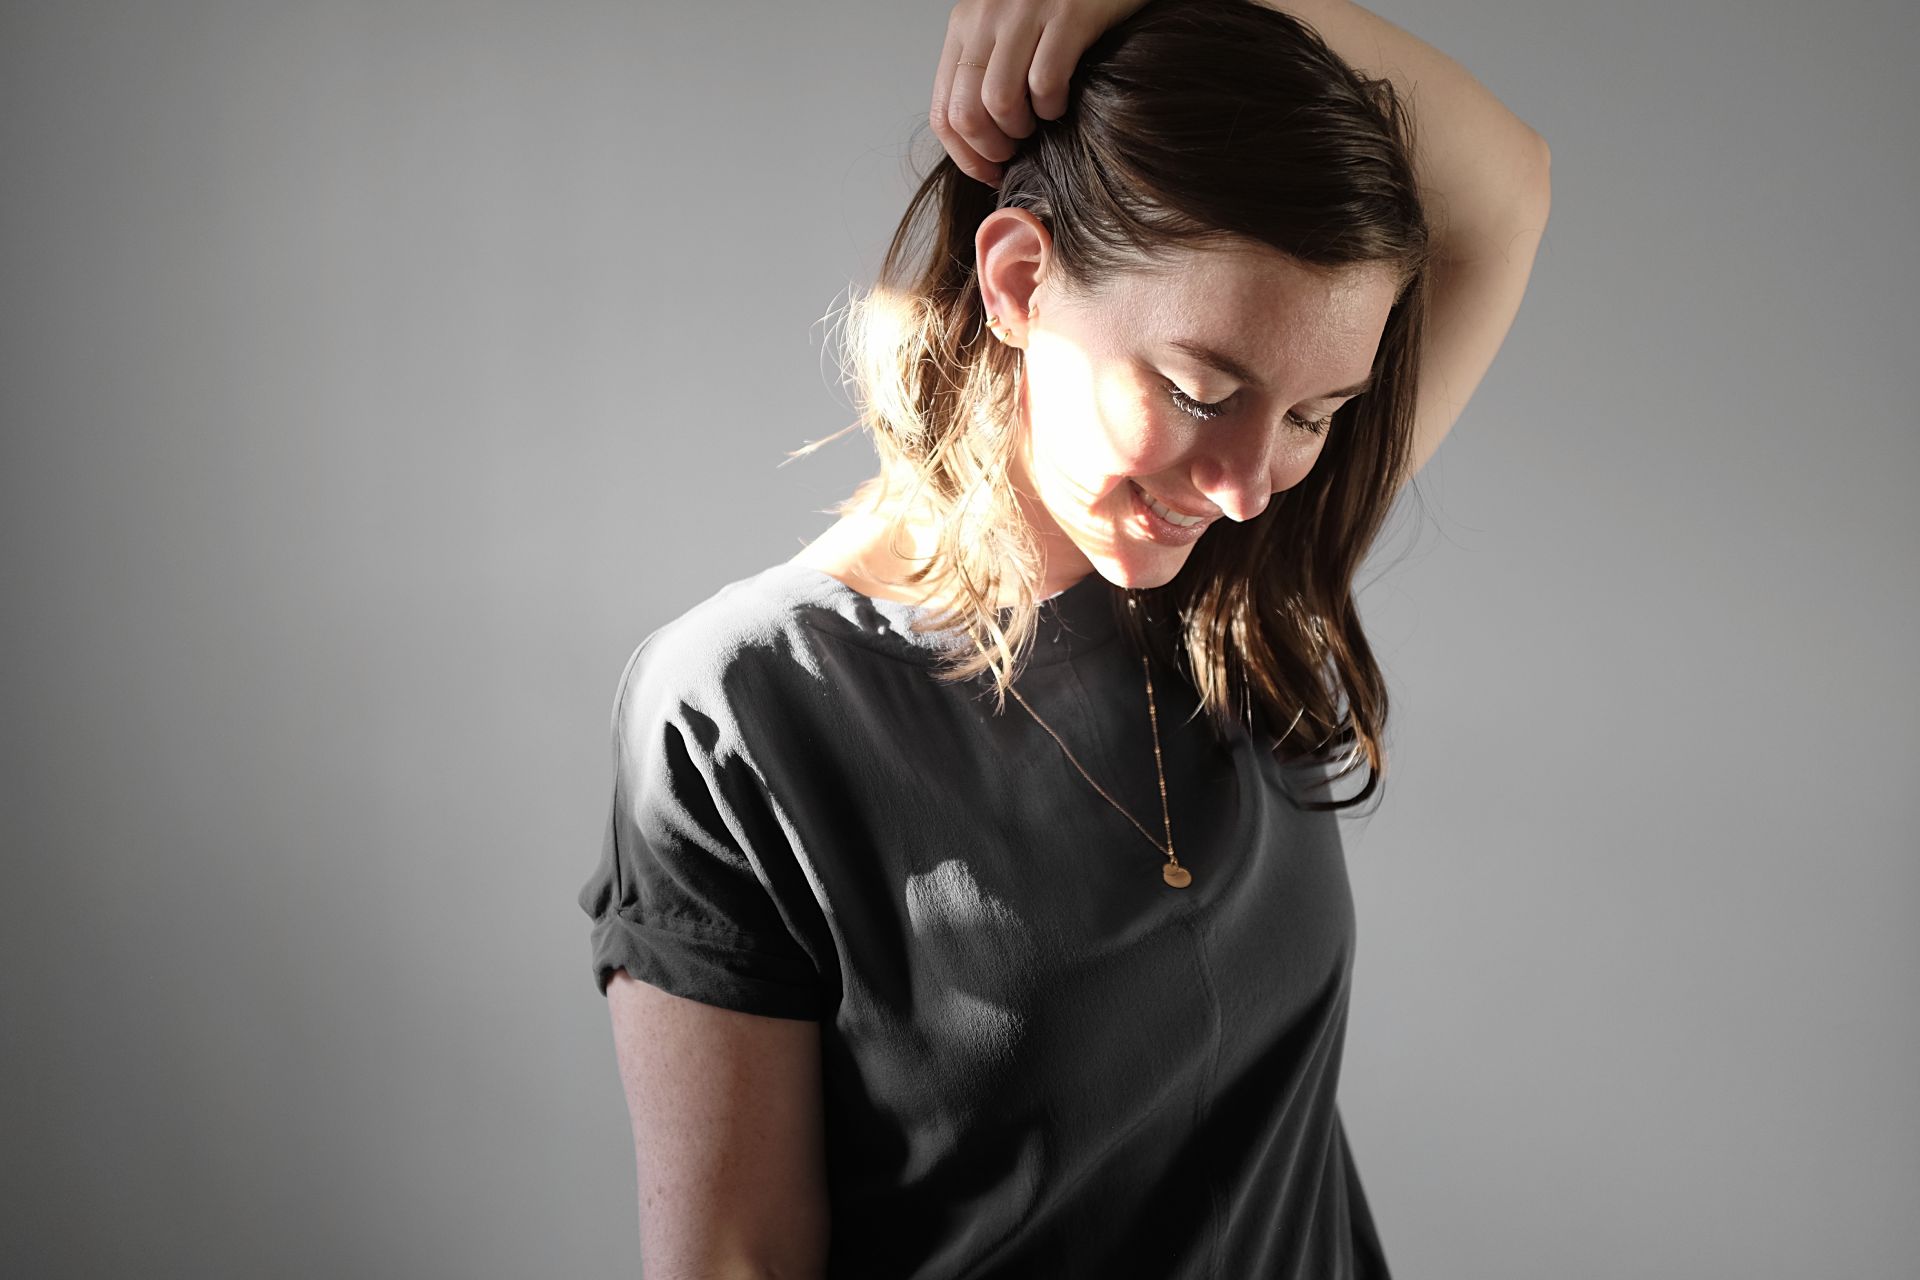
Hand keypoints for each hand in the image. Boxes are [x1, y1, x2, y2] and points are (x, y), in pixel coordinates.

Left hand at [930, 0, 1149, 187]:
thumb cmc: (1059, 4)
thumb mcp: (1008, 29)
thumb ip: (988, 69)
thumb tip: (981, 138)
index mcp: (965, 27)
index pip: (942, 110)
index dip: (963, 156)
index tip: (988, 172)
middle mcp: (986, 18)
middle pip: (965, 113)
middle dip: (990, 150)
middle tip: (1014, 153)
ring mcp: (1025, 14)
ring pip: (999, 102)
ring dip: (1020, 129)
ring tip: (1038, 124)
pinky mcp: (1067, 14)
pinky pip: (1046, 81)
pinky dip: (1053, 106)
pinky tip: (1062, 102)